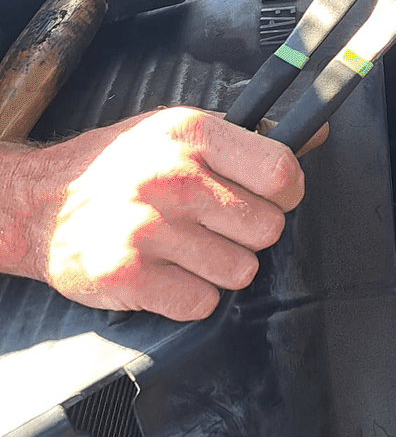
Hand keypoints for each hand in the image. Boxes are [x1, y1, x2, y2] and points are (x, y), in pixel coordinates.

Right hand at [3, 107, 304, 319]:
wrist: (35, 202)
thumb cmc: (116, 167)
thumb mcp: (178, 132)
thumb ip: (248, 139)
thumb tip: (318, 133)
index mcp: (190, 134)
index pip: (282, 173)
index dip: (286, 194)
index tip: (269, 198)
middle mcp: (170, 177)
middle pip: (268, 229)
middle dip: (247, 234)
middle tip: (212, 225)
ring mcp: (148, 227)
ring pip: (241, 271)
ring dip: (219, 268)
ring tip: (184, 248)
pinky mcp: (129, 274)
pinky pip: (202, 303)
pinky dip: (190, 297)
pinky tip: (165, 272)